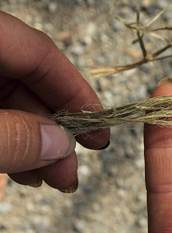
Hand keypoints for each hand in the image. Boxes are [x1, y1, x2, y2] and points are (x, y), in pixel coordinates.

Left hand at [0, 11, 109, 191]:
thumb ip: (11, 137)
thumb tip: (60, 145)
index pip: (40, 54)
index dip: (76, 92)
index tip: (101, 128)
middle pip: (26, 84)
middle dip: (52, 132)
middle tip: (70, 171)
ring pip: (6, 103)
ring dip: (30, 143)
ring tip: (46, 178)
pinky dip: (4, 141)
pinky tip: (16, 168)